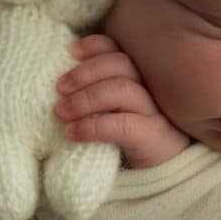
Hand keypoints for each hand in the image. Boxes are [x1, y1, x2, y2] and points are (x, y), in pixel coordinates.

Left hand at [55, 34, 190, 168]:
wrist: (161, 173)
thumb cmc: (129, 138)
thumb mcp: (114, 109)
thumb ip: (99, 90)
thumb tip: (59, 82)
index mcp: (141, 76)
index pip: (120, 50)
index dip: (96, 46)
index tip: (71, 52)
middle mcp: (152, 88)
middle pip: (121, 65)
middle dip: (86, 72)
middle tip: (59, 88)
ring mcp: (155, 111)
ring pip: (121, 90)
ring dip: (85, 98)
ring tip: (61, 112)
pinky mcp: (152, 136)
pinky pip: (123, 125)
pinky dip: (93, 126)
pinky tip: (72, 133)